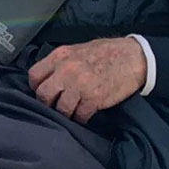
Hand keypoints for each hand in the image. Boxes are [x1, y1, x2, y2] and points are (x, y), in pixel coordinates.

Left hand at [27, 37, 146, 123]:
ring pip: (60, 109)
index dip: (36, 86)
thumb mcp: (77, 50)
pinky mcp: (94, 99)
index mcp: (60, 56)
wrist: (134, 58)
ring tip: (71, 111)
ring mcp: (79, 86)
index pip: (34, 76)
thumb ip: (60, 62)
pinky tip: (84, 113)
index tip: (42, 91)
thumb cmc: (105, 52)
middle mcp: (66, 71)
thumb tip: (46, 77)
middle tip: (55, 104)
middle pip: (43, 94)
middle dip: (47, 102)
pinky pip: (79, 116)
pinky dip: (80, 117)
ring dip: (65, 113)